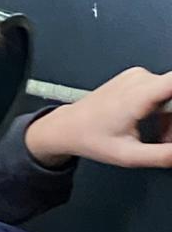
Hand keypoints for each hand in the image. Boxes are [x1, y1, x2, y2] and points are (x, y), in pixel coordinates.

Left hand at [25, 68, 171, 168]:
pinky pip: (163, 92)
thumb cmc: (91, 138)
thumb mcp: (129, 155)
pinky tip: (153, 125)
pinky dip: (164, 111)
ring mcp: (138, 76)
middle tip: (166, 140)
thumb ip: (162, 155)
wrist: (68, 127)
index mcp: (138, 95)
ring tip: (159, 137)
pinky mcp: (137, 78)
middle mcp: (139, 79)